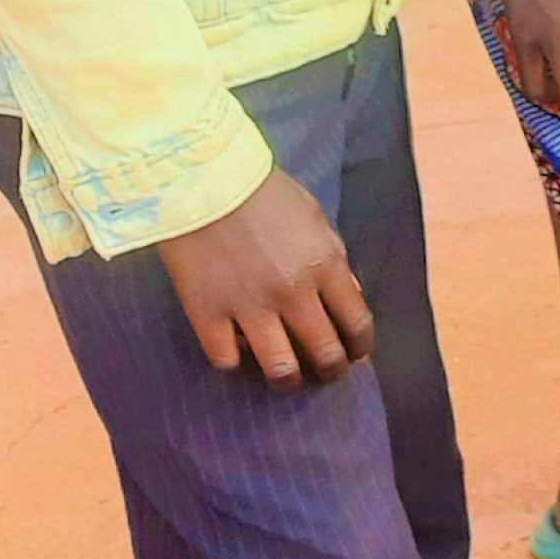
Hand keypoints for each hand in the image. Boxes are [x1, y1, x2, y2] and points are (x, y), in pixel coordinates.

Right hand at [155, 166, 372, 384]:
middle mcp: (293, 292)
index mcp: (325, 265)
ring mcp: (248, 306)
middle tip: (325, 374)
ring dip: (288, 380)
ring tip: (286, 377)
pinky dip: (234, 361)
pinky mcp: (206, 313)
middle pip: (324, 354)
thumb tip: (349, 295)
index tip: (355, 354)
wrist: (200, 178)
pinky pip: (226, 359)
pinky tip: (237, 352)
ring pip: (280, 369)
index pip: (357, 323)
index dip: (359, 346)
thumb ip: (333, 258)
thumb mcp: (314, 217)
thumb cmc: (261, 191)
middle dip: (331, 372)